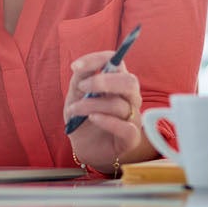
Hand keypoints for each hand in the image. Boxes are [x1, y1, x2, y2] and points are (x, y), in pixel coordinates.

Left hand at [63, 50, 143, 170]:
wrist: (84, 146)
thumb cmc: (83, 117)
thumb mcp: (76, 95)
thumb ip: (79, 78)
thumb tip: (79, 67)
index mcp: (118, 82)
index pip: (116, 61)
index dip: (97, 59)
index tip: (75, 67)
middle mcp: (130, 97)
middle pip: (129, 81)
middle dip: (103, 82)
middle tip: (81, 87)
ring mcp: (133, 117)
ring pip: (119, 105)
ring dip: (90, 105)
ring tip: (74, 110)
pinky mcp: (131, 138)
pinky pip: (126, 128)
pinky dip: (108, 122)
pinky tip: (93, 119)